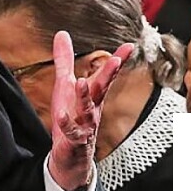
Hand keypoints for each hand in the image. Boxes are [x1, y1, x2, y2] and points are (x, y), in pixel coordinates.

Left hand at [48, 32, 132, 190]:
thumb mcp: (65, 86)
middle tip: (116, 60)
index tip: (129, 45)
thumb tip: (62, 33)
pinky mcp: (74, 141)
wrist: (71, 157)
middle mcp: (92, 109)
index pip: (106, 75)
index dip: (118, 60)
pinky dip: (67, 124)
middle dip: (109, 75)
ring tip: (82, 82)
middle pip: (101, 90)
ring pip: (88, 111)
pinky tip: (61, 115)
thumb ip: (64, 61)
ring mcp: (85, 126)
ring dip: (85, 97)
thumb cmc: (70, 118)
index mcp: (92, 95)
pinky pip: (71, 132)